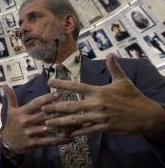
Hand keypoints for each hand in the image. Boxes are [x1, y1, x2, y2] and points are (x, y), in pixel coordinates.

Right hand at [1, 85, 71, 153]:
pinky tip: (70, 137)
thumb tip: (5, 85)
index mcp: (22, 112)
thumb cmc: (12, 124)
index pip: (36, 104)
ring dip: (63, 125)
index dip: (47, 98)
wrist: (8, 144)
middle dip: (59, 111)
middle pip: (45, 115)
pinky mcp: (35, 143)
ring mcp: (31, 133)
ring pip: (49, 128)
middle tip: (73, 107)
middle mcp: (26, 122)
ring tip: (76, 122)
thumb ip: (11, 98)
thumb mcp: (10, 110)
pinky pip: (49, 141)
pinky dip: (60, 140)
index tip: (58, 93)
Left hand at [42, 53, 164, 137]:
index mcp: (98, 91)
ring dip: (60, 122)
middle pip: (71, 106)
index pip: (76, 86)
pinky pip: (86, 131)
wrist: (146, 116)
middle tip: (42, 108)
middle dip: (55, 107)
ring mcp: (99, 118)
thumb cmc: (133, 97)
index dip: (62, 84)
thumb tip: (110, 53)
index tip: (49, 82)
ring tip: (47, 123)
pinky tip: (65, 134)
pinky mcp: (104, 128)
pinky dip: (75, 132)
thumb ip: (114, 68)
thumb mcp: (123, 81)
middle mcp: (96, 104)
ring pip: (76, 120)